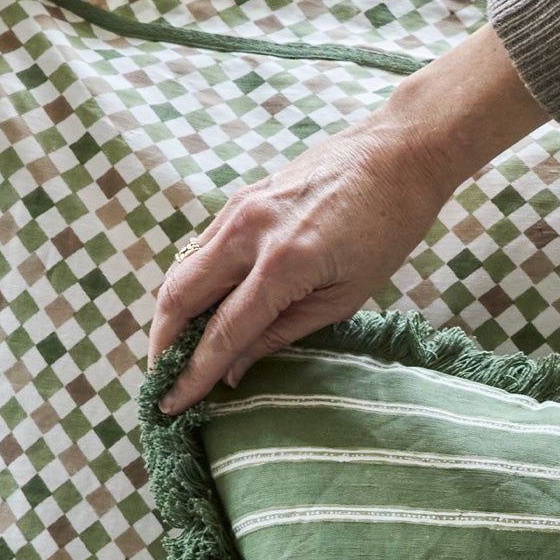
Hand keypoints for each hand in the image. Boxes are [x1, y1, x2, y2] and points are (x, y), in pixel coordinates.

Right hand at [150, 23, 546, 414]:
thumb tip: (233, 369)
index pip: (221, 331)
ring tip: (172, 354)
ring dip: (169, 316)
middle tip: (160, 382)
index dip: (193, 374)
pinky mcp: (240, 198)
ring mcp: (239, 209)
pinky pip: (200, 248)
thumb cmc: (386, 231)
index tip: (172, 405)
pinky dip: (189, 284)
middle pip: (178, 297)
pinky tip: (197, 311)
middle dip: (162, 346)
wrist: (398, 153)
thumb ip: (282, 332)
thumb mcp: (345, 298)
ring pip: (181, 270)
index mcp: (283, 264)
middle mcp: (249, 232)